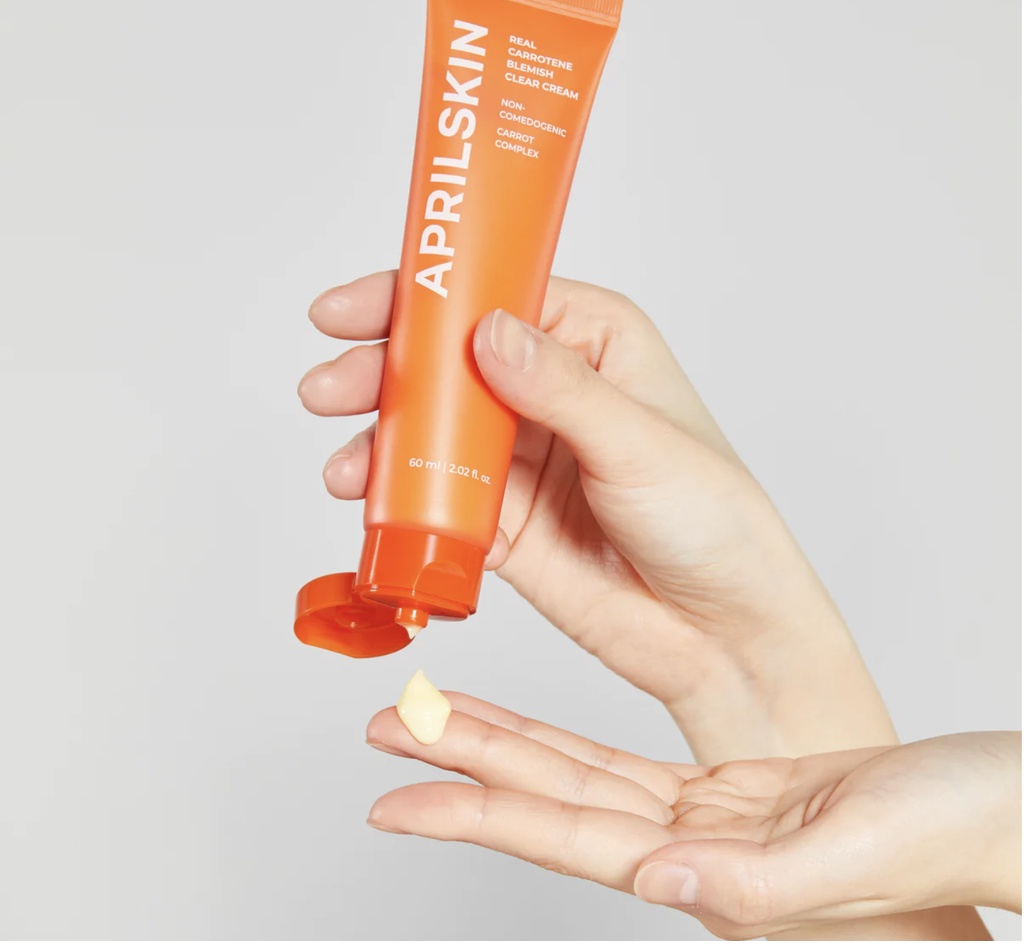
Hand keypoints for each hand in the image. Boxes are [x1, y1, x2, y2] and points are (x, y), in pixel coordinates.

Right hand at [300, 272, 891, 762]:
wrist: (718, 632)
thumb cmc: (713, 521)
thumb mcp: (640, 443)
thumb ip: (560, 390)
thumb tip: (489, 335)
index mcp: (592, 343)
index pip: (494, 297)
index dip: (424, 296)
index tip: (359, 306)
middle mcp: (547, 391)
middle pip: (446, 361)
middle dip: (381, 370)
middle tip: (332, 387)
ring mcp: (518, 456)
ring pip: (429, 429)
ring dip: (377, 439)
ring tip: (343, 466)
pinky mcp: (499, 518)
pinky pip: (433, 498)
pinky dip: (393, 498)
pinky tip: (366, 502)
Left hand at [365, 695, 1016, 938]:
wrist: (998, 812)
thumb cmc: (952, 838)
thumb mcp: (859, 856)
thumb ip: (757, 886)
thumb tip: (658, 886)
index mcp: (711, 879)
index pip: (565, 838)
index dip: (477, 813)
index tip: (397, 797)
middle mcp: (689, 854)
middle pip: (551, 800)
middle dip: (464, 765)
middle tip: (389, 730)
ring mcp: (704, 824)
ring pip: (576, 774)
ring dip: (502, 744)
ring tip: (434, 715)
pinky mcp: (728, 793)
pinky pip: (620, 762)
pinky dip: (564, 740)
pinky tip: (525, 730)